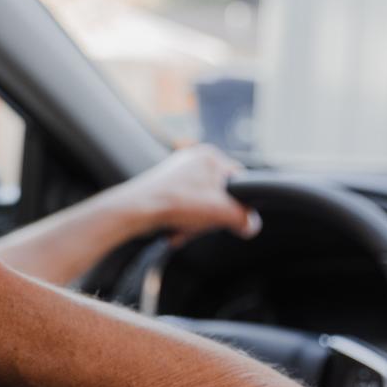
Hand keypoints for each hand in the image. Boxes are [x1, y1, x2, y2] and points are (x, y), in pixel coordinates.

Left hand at [104, 145, 259, 245]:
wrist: (135, 211)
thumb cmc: (177, 203)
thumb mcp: (222, 212)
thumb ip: (244, 218)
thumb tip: (250, 225)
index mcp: (210, 156)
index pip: (240, 180)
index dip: (239, 202)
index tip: (234, 217)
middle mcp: (193, 160)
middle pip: (219, 197)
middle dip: (210, 217)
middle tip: (202, 224)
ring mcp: (176, 173)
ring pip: (200, 206)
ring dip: (195, 224)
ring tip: (184, 227)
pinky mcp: (164, 188)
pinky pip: (184, 209)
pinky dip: (182, 223)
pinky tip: (174, 230)